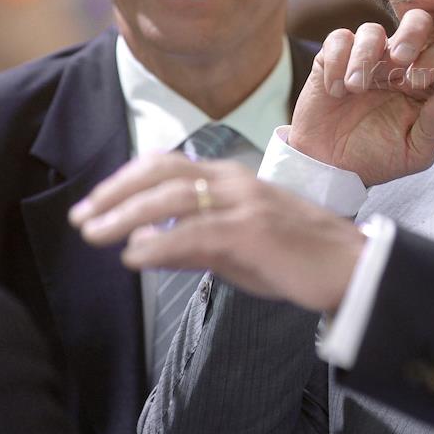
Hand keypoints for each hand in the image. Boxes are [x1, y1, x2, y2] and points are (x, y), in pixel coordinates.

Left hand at [68, 153, 364, 312]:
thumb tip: (140, 247)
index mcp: (234, 178)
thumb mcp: (237, 248)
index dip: (126, 180)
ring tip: (93, 234)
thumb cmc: (298, 258)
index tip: (96, 202)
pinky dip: (158, 243)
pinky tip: (134, 257)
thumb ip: (191, 243)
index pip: (168, 165)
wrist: (352, 267)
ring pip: (171, 197)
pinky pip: (194, 231)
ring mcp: (245, 203)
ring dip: (124, 215)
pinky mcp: (252, 230)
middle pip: (162, 173)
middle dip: (115, 192)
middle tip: (82, 216)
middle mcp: (236, 181)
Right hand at [289, 10, 433, 185]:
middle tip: (400, 59)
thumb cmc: (378, 157)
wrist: (333, 166)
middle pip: (417, 21)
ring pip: (372, 30)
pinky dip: (337, 61)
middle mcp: (399, 63)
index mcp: (424, 80)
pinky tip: (336, 90)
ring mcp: (368, 57)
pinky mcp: (334, 57)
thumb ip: (433, 128)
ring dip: (366, 57)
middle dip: (412, 33)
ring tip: (356, 88)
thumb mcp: (414, 154)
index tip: (417, 83)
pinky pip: (339, 39)